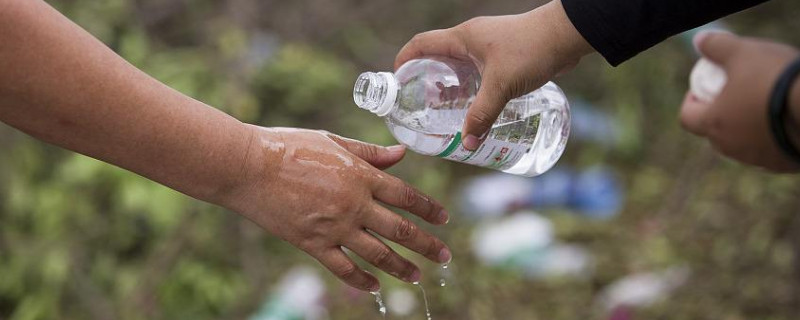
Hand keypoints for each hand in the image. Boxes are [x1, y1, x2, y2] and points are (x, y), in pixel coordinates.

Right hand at [224, 126, 450, 291]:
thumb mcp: (334, 142)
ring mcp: (335, 227)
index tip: (444, 220)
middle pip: (401, 230)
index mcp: (362, 176)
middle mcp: (355, 204)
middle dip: (427, 245)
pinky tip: (374, 286)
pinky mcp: (312, 244)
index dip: (429, 209)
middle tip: (444, 257)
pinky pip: (343, 268)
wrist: (248, 167)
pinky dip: (361, 280)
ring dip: (401, 267)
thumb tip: (402, 153)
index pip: (407, 196)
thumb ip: (369, 152)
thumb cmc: (289, 146)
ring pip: (378, 254)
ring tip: (417, 277)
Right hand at [394, 0, 592, 149]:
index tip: (397, 79)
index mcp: (462, 38)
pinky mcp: (506, 54)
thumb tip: (466, 143)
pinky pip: (480, 71)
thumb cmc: (531, 50)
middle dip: (428, 80)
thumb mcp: (501, 85)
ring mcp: (489, 46)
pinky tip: (478, 105)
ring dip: (452, 86)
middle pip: (439, 57)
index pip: (422, 43)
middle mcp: (472, 39)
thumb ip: (482, 114)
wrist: (567, 35)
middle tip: (422, 105)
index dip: (405, 59)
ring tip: (447, 111)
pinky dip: (473, 87)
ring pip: (461, 66)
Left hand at [680, 32, 799, 171]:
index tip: (702, 89)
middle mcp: (731, 148)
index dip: (691, 102)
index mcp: (713, 124)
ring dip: (746, 128)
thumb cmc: (776, 79)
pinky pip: (770, 151)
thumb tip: (699, 40)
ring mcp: (758, 159)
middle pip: (714, 133)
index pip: (687, 118)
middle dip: (719, 115)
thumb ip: (716, 46)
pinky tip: (785, 120)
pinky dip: (772, 138)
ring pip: (743, 144)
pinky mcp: (782, 165)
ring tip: (763, 105)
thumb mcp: (743, 53)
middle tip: (735, 95)